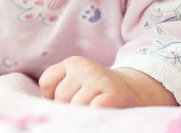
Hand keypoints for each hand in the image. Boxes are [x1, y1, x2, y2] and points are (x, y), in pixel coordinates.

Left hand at [39, 56, 175, 107]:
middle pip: (60, 98)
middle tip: (86, 107)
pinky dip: (94, 117)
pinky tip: (101, 114)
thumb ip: (58, 91)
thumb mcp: (76, 85)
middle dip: (68, 108)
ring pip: (74, 107)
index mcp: (73, 63)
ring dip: (82, 115)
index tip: (68, 101)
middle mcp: (85, 67)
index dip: (52, 98)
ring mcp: (99, 80)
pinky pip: (92, 111)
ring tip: (94, 111)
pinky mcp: (113, 95)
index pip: (47, 82)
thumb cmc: (97, 94)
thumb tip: (46, 111)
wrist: (134, 92)